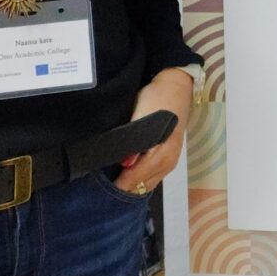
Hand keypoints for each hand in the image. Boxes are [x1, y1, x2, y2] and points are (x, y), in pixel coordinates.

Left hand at [112, 67, 194, 194]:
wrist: (175, 88)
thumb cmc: (157, 100)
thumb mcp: (142, 117)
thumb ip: (134, 142)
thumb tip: (125, 164)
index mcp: (160, 155)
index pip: (134, 180)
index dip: (117, 185)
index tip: (101, 186)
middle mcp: (167, 163)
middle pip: (141, 187)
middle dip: (123, 187)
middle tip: (103, 182)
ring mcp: (170, 162)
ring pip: (147, 184)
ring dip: (132, 184)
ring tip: (113, 177)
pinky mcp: (169, 159)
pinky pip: (152, 177)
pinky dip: (140, 178)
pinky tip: (127, 171)